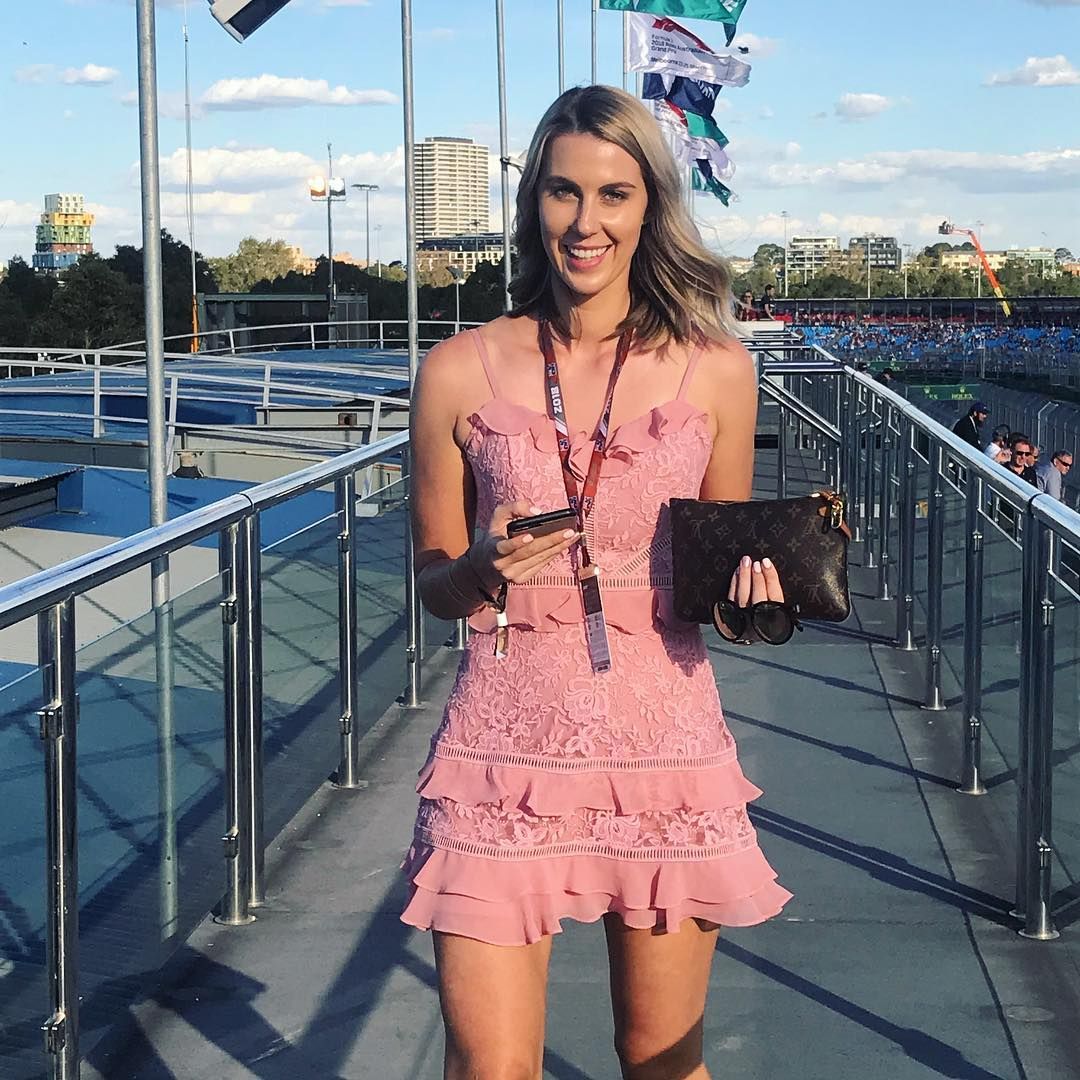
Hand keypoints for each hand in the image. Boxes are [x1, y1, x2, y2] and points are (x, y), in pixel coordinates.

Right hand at [467, 500, 581, 589]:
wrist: (485, 564)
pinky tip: (564, 544)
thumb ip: (514, 508)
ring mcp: (513, 574)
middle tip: (569, 531)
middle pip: (530, 553)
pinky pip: (541, 565)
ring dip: (558, 547)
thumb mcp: (498, 517)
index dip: (517, 543)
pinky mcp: (522, 579)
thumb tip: (538, 513)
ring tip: (573, 536)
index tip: (530, 536)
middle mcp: (503, 564)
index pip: (504, 547)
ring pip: (539, 560)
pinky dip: (554, 553)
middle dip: (551, 541)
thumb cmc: (496, 535)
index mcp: (493, 548)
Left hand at [717, 555, 785, 642]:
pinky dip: (734, 583)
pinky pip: (732, 598)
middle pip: (758, 597)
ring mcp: (745, 618)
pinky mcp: (732, 616)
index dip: (771, 578)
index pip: (775, 595)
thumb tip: (768, 569)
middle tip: (756, 563)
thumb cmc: (767, 618)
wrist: (751, 634)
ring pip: (743, 597)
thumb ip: (774, 591)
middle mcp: (760, 618)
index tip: (766, 563)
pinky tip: (737, 571)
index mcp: (776, 616)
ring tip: (745, 562)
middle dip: (757, 579)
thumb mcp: (778, 609)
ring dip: (744, 578)